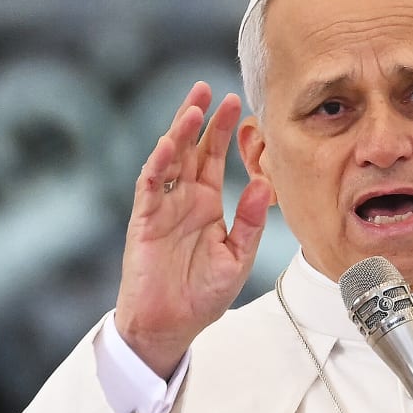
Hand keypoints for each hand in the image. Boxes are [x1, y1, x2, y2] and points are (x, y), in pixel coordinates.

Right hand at [114, 82, 270, 377]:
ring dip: (179, 133)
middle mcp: (184, 199)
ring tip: (193, 106)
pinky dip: (157, 166)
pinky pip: (150, 188)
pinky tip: (168, 145)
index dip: (224, 131)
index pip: (214, 158)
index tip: (238, 103)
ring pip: (169, 161)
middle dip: (201, 118)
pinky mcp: (145, 222)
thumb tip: (267, 184)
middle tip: (212, 88)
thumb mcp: (238, 257)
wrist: (172, 325)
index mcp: (207, 204)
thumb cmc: (203, 294)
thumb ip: (251, 222)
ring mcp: (162, 208)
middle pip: (191, 149)